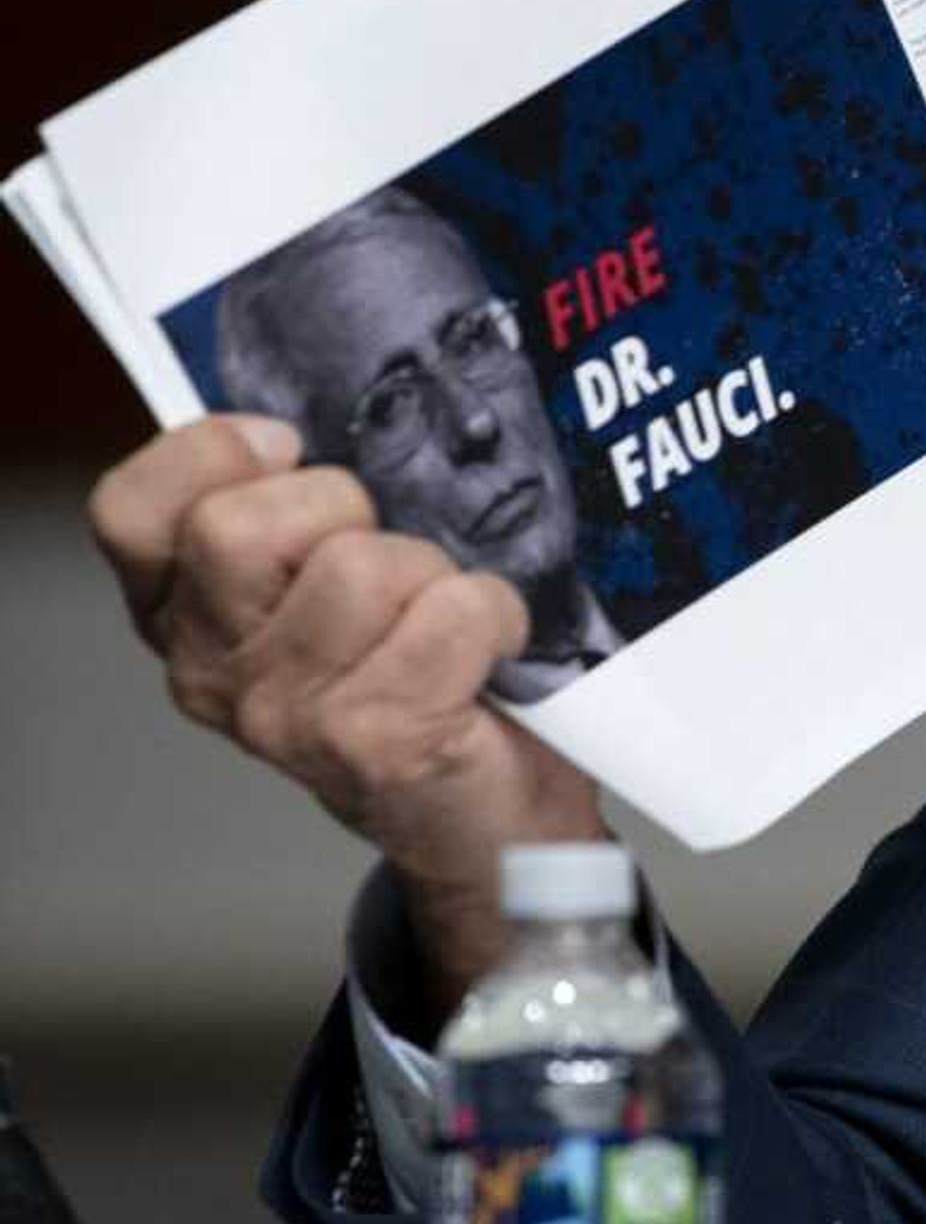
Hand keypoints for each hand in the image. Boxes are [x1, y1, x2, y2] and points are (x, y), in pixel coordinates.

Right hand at [88, 414, 603, 1007]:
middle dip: (344, 510)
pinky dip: (494, 614)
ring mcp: (284, 716)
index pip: (132, 509)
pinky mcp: (374, 742)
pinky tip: (492, 651)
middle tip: (391, 557)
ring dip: (433, 571)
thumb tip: (328, 405)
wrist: (489, 818)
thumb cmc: (418, 676)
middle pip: (241, 525)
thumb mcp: (328, 582)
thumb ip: (295, 507)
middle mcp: (212, 670)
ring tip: (444, 618)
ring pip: (360, 566)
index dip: (210, 455)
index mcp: (183, 615)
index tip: (286, 449)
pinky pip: (449, 613)